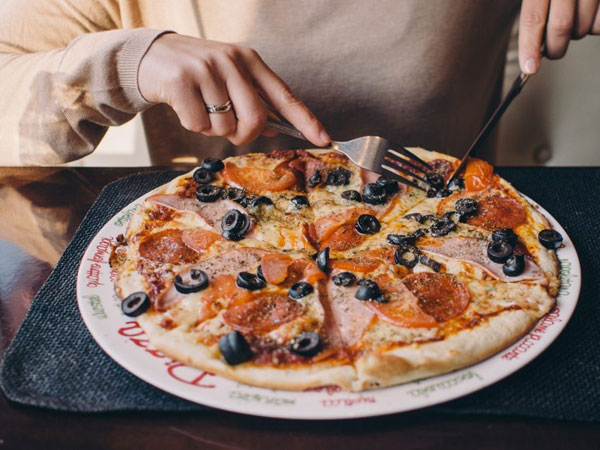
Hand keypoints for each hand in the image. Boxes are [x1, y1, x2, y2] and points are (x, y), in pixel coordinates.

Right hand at [138, 34, 329, 146]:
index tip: (324, 139)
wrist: (150, 56)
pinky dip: (193, 125)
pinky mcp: (181, 81)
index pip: (284, 95)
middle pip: (256, 120)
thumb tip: (272, 130)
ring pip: (224, 127)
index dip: (306, 120)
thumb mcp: (228, 77)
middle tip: (229, 128)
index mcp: (249, 61)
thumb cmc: (197, 73)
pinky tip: (185, 106)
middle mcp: (231, 61)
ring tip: (200, 106)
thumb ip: (252, 100)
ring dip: (212, 129)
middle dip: (244, 135)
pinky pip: (198, 125)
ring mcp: (206, 69)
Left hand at [519, 0, 599, 73]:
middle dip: (555, 48)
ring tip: (576, 18)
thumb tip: (531, 44)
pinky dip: (596, 24)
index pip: (532, 18)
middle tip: (553, 50)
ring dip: (578, 32)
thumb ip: (535, 8)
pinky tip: (592, 11)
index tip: (529, 68)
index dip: (530, 46)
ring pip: (585, 27)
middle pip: (560, 27)